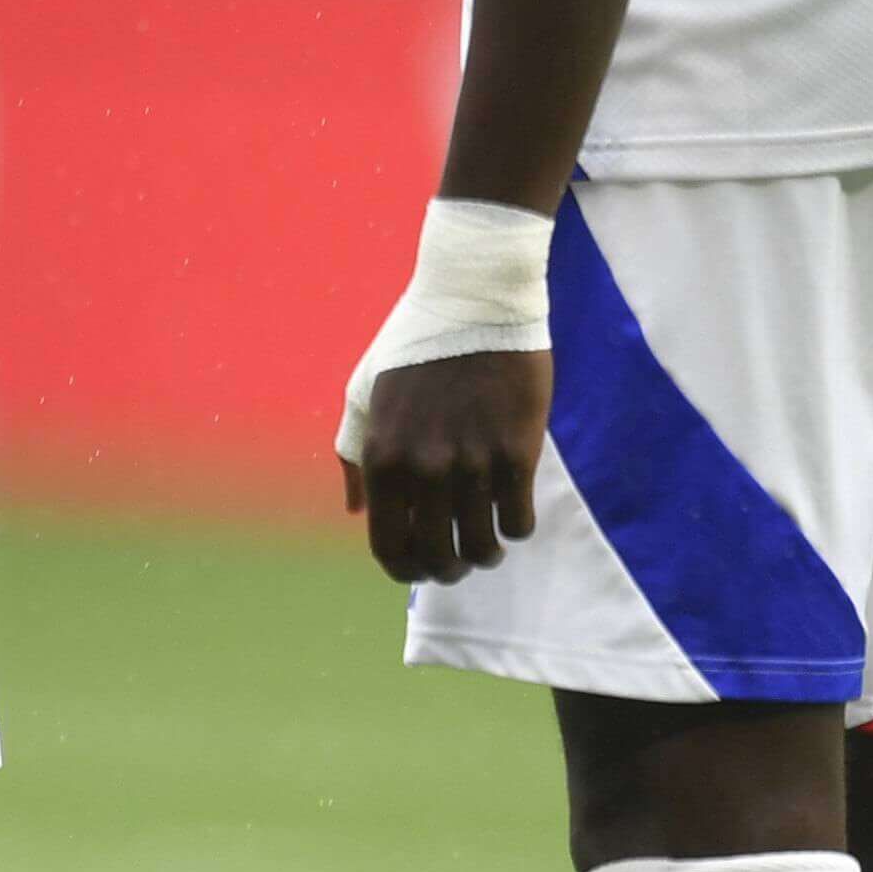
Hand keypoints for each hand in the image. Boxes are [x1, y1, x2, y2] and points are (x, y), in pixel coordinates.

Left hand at [343, 347, 551, 584]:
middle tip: (459, 564)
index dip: (405, 570)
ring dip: (485, 556)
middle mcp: (423, 467)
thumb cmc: (415, 345)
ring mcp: (472, 462)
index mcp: (382, 457)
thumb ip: (354, 453)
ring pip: (482, 546)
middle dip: (448, 571)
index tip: (420, 571)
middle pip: (437, 556)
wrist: (475, 301)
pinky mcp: (516, 452)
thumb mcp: (364, 392)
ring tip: (489, 547)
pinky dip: (516, 529)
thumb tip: (355, 511)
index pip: (389, 545)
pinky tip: (513, 518)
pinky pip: (518, 521)